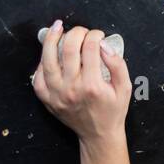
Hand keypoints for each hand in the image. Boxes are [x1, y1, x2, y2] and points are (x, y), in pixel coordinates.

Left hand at [31, 21, 131, 142]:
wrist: (98, 135)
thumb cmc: (112, 111)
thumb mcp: (125, 87)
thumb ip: (118, 64)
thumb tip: (104, 45)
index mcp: (93, 85)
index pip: (90, 48)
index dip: (95, 35)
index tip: (98, 35)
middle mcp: (72, 88)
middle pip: (68, 49)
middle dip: (76, 33)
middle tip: (82, 31)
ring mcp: (56, 94)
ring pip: (48, 59)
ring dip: (52, 40)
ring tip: (57, 29)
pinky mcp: (47, 99)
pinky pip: (38, 76)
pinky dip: (42, 62)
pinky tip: (49, 53)